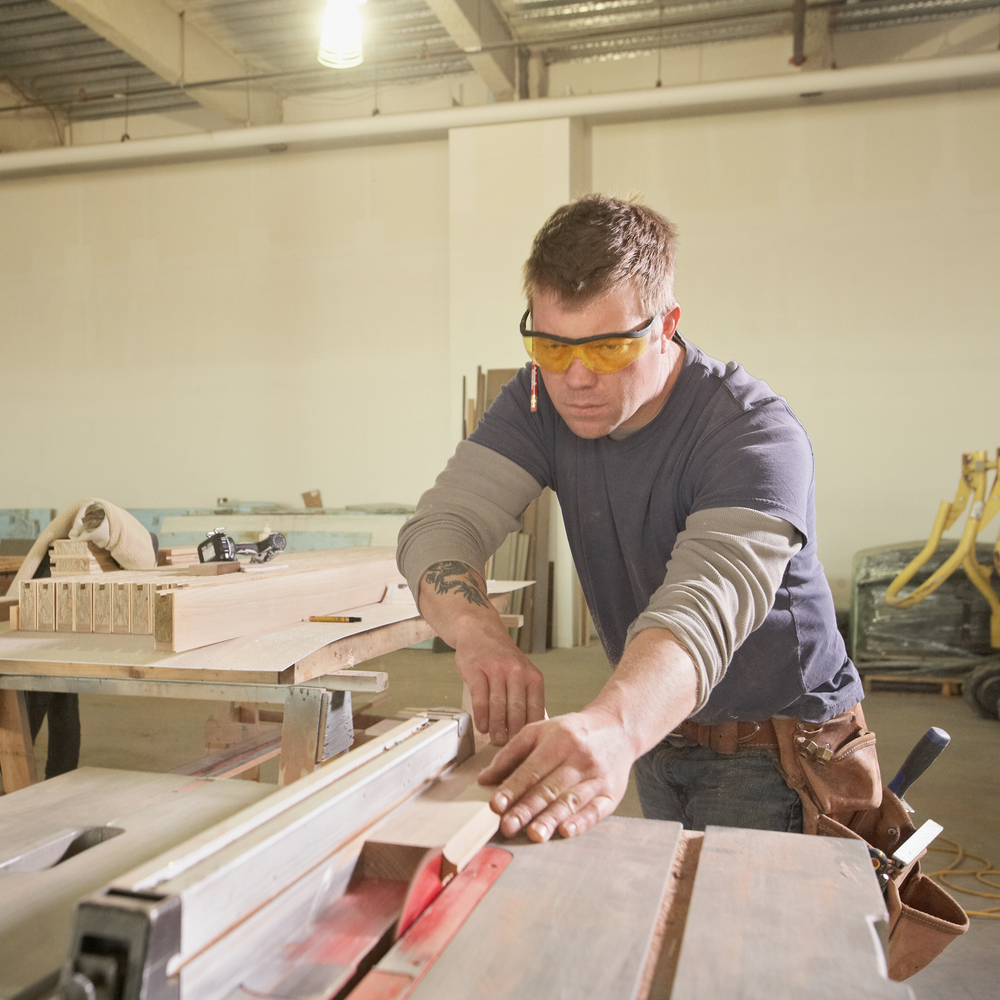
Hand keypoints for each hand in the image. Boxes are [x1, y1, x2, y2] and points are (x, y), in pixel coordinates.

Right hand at [454, 628, 544, 744]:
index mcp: (532, 676)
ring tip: (495, 739)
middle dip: (513, 732)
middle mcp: (516, 671)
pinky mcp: (477, 669)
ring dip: (496, 727)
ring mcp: (496, 669)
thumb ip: (527, 697)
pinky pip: (480, 697)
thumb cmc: (502, 657)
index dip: (530, 729)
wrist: (480, 631)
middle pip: (516, 709)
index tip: (526, 744)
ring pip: (498, 705)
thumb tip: (531, 729)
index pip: (535, 708)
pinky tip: (482, 726)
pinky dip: (481, 715)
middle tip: (508, 747)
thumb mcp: (523, 673)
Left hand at [476, 706, 633, 842]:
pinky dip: (581, 822)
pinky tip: (567, 831)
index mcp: (558, 741)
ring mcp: (596, 777)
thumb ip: (511, 753)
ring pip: (570, 801)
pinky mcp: (611, 793)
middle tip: (508, 826)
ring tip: (535, 834)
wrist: (618, 728)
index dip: (513, 788)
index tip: (496, 805)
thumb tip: (485, 778)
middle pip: (549, 788)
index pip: (532, 769)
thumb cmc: (574, 732)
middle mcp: (578, 759)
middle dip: (527, 809)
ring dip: (551, 819)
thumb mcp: (540, 731)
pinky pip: (596, 810)